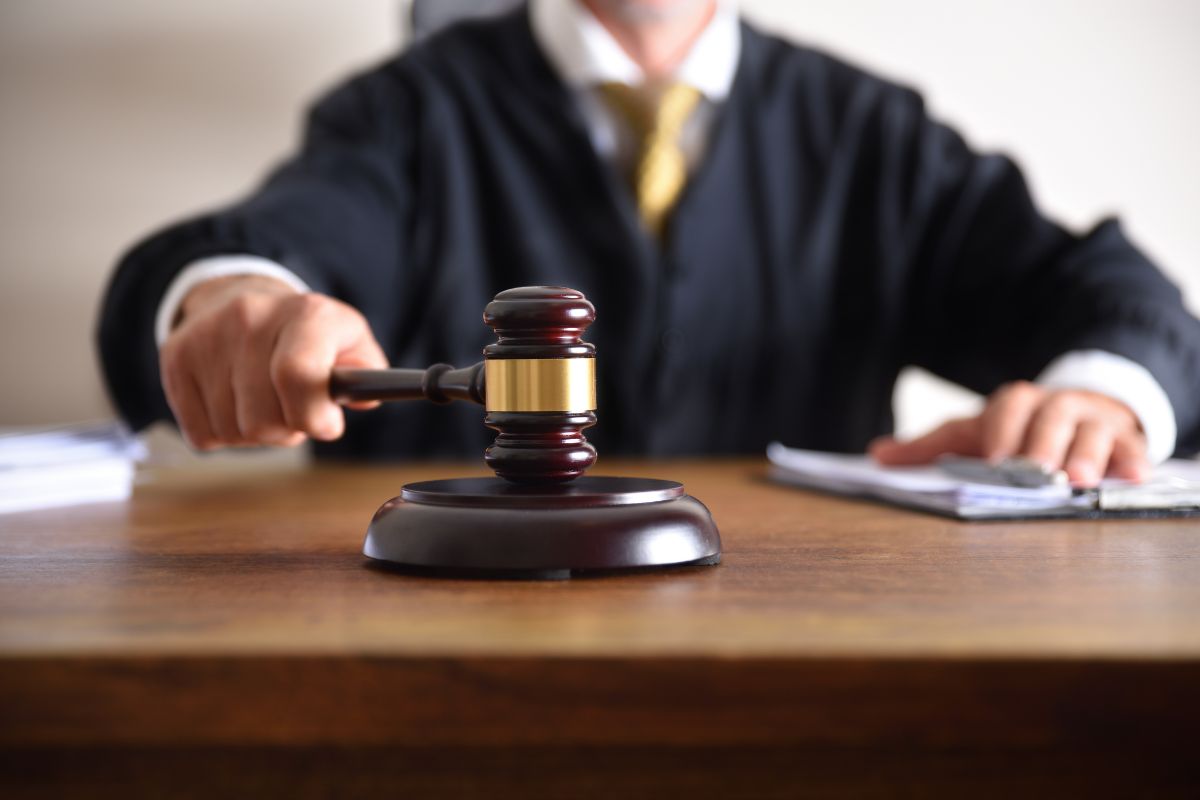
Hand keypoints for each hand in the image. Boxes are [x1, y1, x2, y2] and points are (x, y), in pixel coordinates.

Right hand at [159, 275, 386, 449]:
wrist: (238, 296)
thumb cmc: (306, 332)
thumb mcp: (348, 340)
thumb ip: (367, 373)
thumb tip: (363, 398)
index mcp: (304, 313)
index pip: (298, 376)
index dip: (314, 416)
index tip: (326, 424)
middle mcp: (250, 318)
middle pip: (265, 419)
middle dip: (287, 429)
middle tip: (293, 410)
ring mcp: (206, 338)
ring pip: (234, 431)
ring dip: (255, 432)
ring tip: (263, 401)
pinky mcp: (175, 361)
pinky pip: (202, 434)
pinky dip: (222, 432)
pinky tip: (234, 403)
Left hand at [869, 381, 1147, 485]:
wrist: (1079, 412)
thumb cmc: (1017, 431)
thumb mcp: (975, 434)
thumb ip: (931, 446)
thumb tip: (878, 457)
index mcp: (1016, 404)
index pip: (1009, 406)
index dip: (1002, 428)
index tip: (995, 457)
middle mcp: (1057, 406)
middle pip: (1053, 417)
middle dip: (1044, 443)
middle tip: (1036, 471)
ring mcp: (1094, 421)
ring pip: (1093, 431)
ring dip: (1086, 454)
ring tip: (1079, 480)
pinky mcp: (1125, 441)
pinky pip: (1132, 447)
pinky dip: (1133, 460)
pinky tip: (1132, 476)